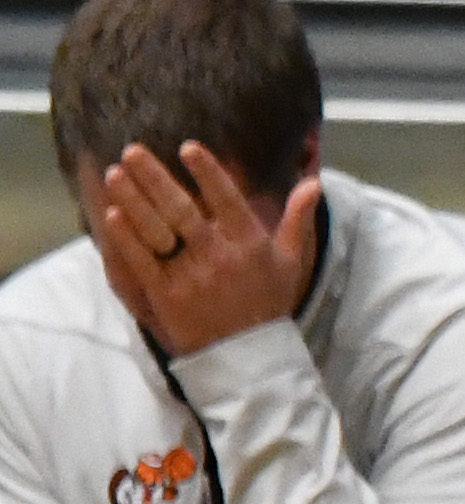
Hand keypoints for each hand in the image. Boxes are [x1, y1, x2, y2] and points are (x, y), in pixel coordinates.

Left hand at [93, 139, 319, 355]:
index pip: (227, 199)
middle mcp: (221, 256)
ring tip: (117, 174)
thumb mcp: (292, 262)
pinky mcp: (168, 295)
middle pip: (183, 209)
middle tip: (133, 150)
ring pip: (158, 230)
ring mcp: (193, 276)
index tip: (188, 147)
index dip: (207, 172)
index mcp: (251, 244)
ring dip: (135, 199)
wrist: (250, 356)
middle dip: (156, 177)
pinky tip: (112, 215)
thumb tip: (314, 182)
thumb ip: (298, 219)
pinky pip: (143, 261)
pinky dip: (127, 238)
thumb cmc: (269, 304)